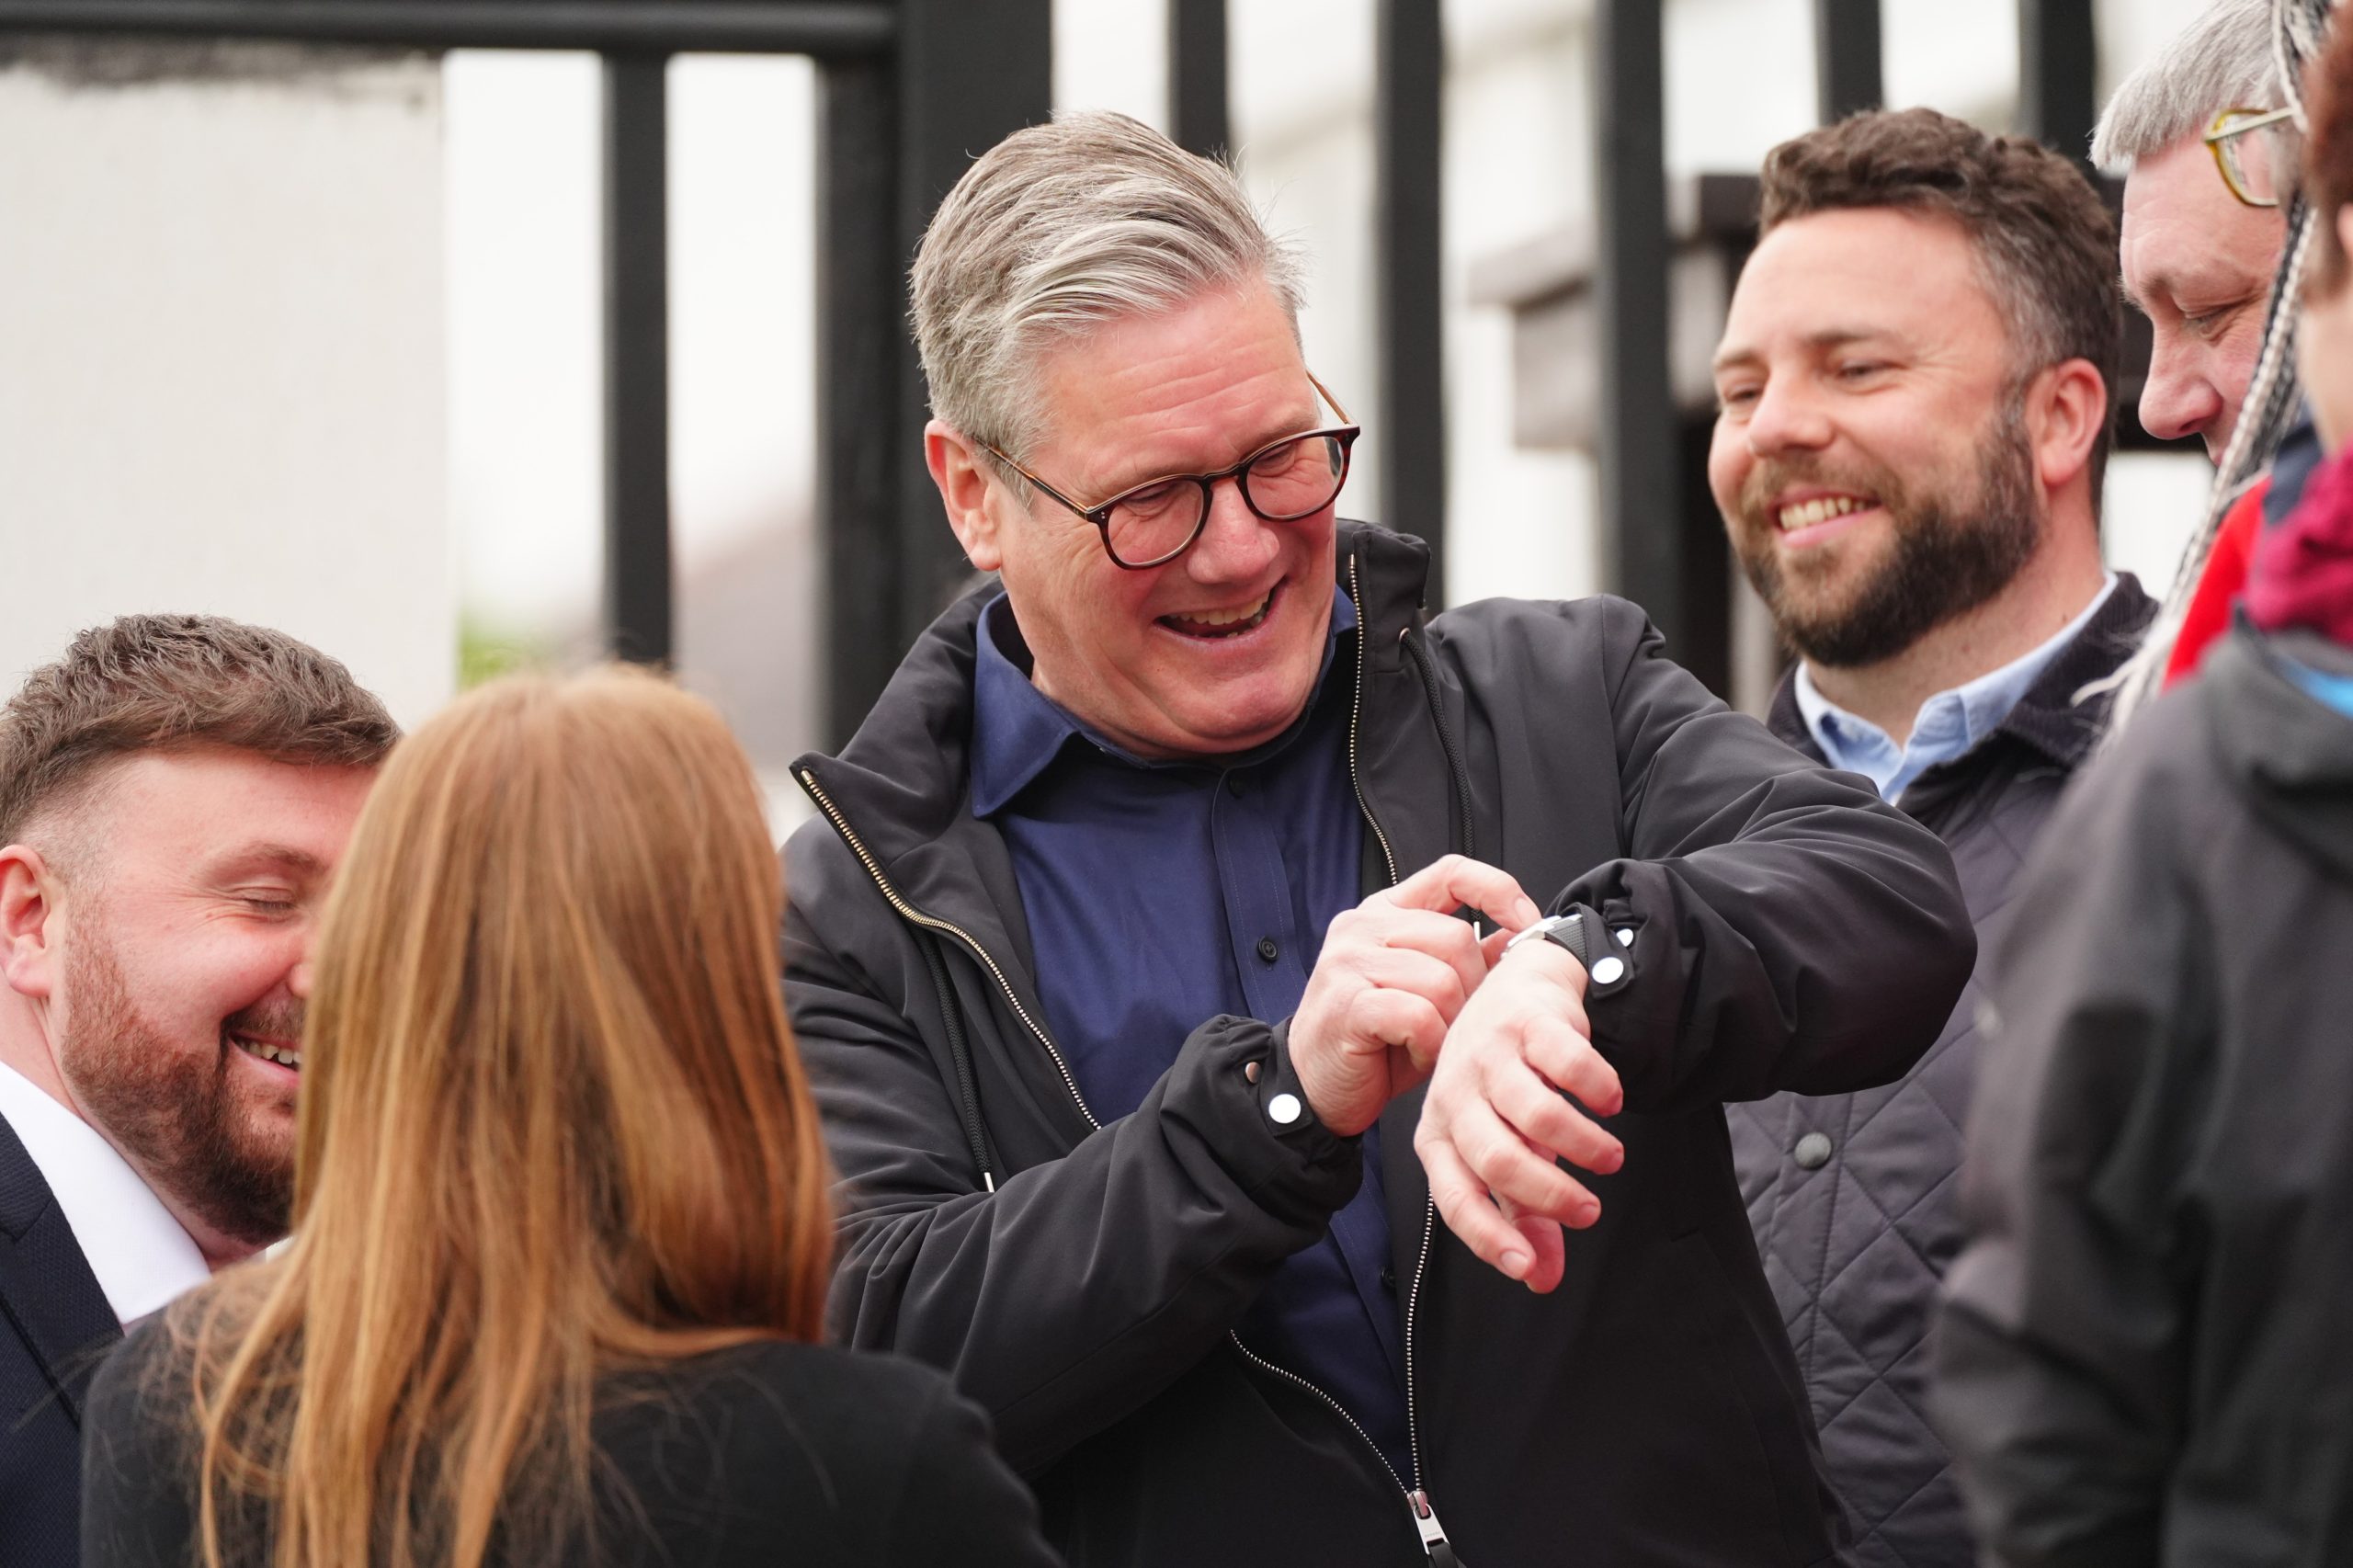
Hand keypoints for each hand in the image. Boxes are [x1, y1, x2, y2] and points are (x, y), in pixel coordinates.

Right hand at [1289, 856, 1543, 1137]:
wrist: (1313, 1084)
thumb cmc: (1373, 1039)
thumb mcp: (1424, 990)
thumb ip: (1465, 960)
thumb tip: (1517, 938)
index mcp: (1384, 913)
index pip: (1451, 873)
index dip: (1497, 890)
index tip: (1524, 921)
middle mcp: (1362, 927)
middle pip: (1456, 938)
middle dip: (1473, 988)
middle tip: (1457, 1021)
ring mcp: (1350, 962)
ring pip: (1443, 980)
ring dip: (1451, 1022)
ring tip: (1433, 1041)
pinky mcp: (1348, 1003)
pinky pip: (1420, 1016)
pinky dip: (1430, 1044)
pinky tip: (1416, 1052)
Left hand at [1415, 937, 1624, 1291]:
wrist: (1518, 991)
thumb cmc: (1507, 1085)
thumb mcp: (1508, 1150)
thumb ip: (1525, 1216)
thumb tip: (1543, 1281)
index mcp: (1439, 1135)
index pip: (1454, 1197)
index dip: (1489, 1237)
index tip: (1529, 1270)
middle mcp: (1453, 1095)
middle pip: (1497, 1160)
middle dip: (1550, 1195)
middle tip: (1589, 1211)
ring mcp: (1487, 1054)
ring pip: (1536, 1115)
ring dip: (1583, 1145)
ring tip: (1610, 1158)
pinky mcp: (1525, 1021)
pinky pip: (1568, 1064)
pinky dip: (1598, 1090)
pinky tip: (1611, 1103)